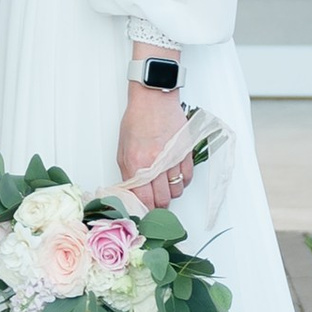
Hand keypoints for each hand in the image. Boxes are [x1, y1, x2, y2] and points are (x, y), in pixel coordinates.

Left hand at [119, 85, 191, 204]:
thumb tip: (132, 194)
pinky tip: (175, 175)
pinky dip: (182, 181)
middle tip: (155, 201)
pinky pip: (188, 178)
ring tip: (164, 185)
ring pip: (176, 191)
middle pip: (162, 199)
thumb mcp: (123, 149)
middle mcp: (156, 163)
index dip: (145, 210)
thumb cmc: (136, 120)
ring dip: (171, 192)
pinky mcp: (186, 152)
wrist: (153, 98)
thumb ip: (128, 174)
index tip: (144, 212)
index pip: (144, 200)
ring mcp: (173, 158)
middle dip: (159, 204)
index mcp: (137, 163)